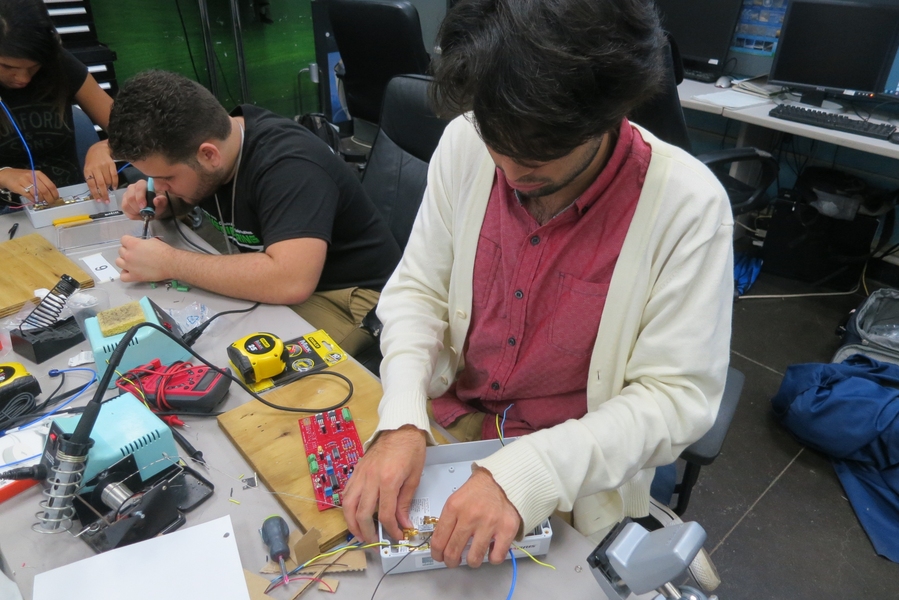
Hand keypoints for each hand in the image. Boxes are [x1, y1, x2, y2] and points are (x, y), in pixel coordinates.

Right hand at [0, 167, 57, 203]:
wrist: (8, 175)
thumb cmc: (24, 178)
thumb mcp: (34, 177)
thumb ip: (43, 184)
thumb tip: (52, 195)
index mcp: (38, 174)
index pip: (50, 185)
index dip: (54, 194)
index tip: (56, 199)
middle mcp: (32, 176)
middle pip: (44, 190)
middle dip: (49, 199)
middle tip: (50, 203)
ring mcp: (24, 181)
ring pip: (37, 193)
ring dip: (40, 200)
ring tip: (41, 201)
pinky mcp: (18, 187)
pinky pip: (28, 196)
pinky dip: (33, 200)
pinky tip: (34, 200)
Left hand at [83, 140, 117, 201]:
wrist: (99, 149)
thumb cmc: (92, 161)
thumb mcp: (88, 169)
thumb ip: (91, 179)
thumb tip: (98, 191)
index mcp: (88, 170)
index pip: (91, 184)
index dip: (95, 193)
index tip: (99, 201)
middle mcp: (95, 168)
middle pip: (100, 184)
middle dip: (104, 194)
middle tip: (106, 201)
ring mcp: (104, 166)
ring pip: (108, 181)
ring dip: (109, 187)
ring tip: (109, 190)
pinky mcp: (111, 164)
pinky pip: (114, 176)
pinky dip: (115, 183)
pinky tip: (114, 187)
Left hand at [116, 235, 173, 281]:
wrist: (170, 263)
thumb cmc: (164, 251)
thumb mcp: (152, 241)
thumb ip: (142, 243)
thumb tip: (140, 246)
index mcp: (133, 244)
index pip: (123, 239)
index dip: (129, 241)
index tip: (134, 244)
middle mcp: (128, 255)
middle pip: (120, 251)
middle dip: (127, 251)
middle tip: (136, 253)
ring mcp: (130, 266)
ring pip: (118, 262)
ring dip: (124, 261)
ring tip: (132, 262)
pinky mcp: (134, 276)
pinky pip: (122, 276)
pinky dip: (125, 274)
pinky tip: (131, 272)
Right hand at [121, 180, 168, 220]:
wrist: (153, 209)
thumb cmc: (157, 202)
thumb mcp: (163, 202)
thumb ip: (161, 200)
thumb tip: (156, 200)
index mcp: (142, 184)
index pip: (139, 188)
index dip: (140, 197)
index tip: (144, 206)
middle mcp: (132, 187)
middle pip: (130, 197)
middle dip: (137, 207)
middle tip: (144, 212)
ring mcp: (126, 195)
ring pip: (126, 204)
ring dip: (135, 211)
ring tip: (142, 213)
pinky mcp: (123, 203)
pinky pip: (125, 210)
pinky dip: (132, 214)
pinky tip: (138, 215)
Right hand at [342, 425, 425, 542]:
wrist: (400, 427)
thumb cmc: (411, 449)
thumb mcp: (414, 477)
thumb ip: (405, 502)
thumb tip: (403, 523)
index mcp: (388, 480)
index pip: (385, 514)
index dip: (391, 530)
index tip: (397, 536)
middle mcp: (371, 479)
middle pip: (362, 514)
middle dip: (367, 533)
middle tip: (375, 543)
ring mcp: (361, 474)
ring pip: (348, 505)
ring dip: (351, 523)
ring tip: (359, 534)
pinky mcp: (356, 470)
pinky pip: (346, 492)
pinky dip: (348, 507)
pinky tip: (354, 514)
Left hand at [430, 466, 520, 567]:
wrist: (502, 479)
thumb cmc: (479, 490)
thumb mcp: (456, 499)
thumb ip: (448, 520)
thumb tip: (441, 542)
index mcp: (454, 507)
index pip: (438, 540)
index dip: (437, 554)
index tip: (439, 556)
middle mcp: (470, 516)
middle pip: (453, 552)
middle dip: (451, 561)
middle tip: (453, 560)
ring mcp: (489, 523)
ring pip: (474, 558)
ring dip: (471, 561)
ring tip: (473, 557)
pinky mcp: (506, 529)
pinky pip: (496, 557)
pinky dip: (492, 558)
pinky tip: (490, 552)